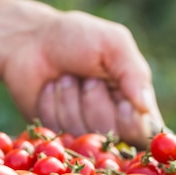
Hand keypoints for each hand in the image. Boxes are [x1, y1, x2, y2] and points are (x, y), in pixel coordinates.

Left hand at [2, 10, 163, 147]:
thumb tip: (146, 108)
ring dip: (70, 100)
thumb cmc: (76, 38)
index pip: (144, 132)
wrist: (29, 41)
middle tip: (87, 78)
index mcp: (133, 101)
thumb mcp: (112, 44)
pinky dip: (50, 105)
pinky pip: (56, 132)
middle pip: (112, 136)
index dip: (132, 124)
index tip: (123, 104)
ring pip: (81, 134)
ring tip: (65, 78)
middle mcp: (109, 122)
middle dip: (95, 102)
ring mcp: (78, 131)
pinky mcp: (52, 134)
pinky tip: (48, 88)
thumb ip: (134, 73)